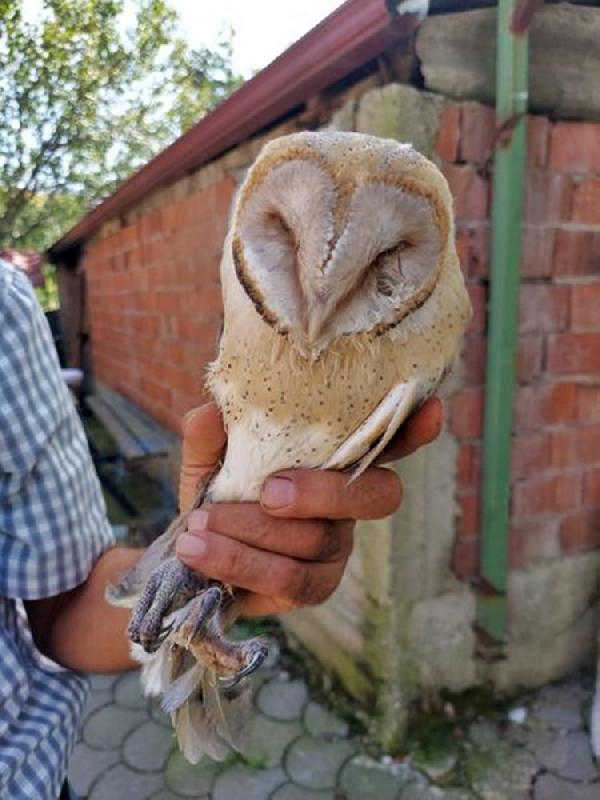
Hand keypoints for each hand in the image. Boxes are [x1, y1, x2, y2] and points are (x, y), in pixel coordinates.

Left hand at [176, 399, 441, 616]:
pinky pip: (290, 580)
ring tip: (200, 524)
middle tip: (268, 493)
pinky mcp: (314, 587)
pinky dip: (240, 563)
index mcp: (335, 459)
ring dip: (253, 532)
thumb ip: (211, 436)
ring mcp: (336, 547)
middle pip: (378, 495)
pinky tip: (198, 553)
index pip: (387, 440)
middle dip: (325, 493)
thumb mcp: (209, 457)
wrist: (192, 549)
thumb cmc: (217, 491)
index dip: (412, 428)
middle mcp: (348, 502)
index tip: (430, 408)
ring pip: (318, 540)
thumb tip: (208, 414)